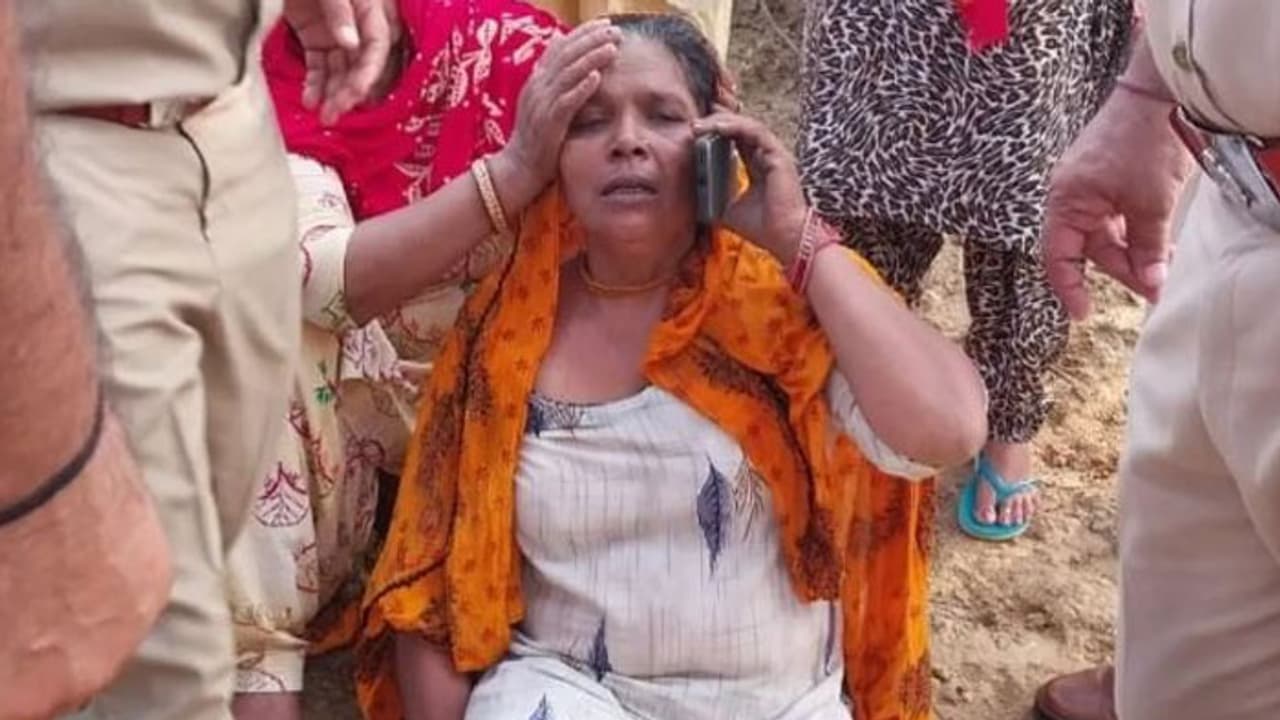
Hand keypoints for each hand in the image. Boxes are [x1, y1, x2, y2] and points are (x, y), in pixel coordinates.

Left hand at [284, 0, 391, 124]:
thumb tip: (350, 44)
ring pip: (340, 69)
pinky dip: (315, 83)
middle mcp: (357, 23)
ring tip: (321, 114)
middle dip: (349, 90)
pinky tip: (309, 99)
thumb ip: (339, 10)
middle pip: (360, 62)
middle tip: (334, 113)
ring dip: (332, 93)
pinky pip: (319, 65)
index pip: (377, 44)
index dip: (369, 71)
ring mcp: (336, 31)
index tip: (355, 93)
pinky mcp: (315, 36)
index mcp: (368, 7)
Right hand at [492, 20, 621, 209]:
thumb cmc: (537, 138)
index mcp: (537, 80)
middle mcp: (537, 87)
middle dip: (591, 40)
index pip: (560, 47)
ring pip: (568, 73)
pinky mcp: (549, 123)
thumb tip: (571, 59)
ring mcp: (542, 104)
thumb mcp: (544, 104)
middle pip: (566, 54)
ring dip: (591, 58)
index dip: (582, 33)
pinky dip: (582, 87)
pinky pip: (567, 101)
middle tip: (614, 31)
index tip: (603, 24)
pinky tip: (598, 77)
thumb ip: (556, 82)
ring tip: (612, 47)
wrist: (519, 168)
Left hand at [691, 111, 807, 264]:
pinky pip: (756, 131)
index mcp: (758, 166)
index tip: (695, 131)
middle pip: (740, 128)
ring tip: (700, 125)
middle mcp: (767, 156)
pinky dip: (736, 126)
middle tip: (694, 124)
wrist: (783, 239)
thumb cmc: (762, 227)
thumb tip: (695, 191)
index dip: (717, 131)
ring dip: (722, 122)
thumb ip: (716, 195)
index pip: (736, 140)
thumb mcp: (729, 209)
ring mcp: (774, 154)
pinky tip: (718, 127)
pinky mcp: (778, 155)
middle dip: (716, 121)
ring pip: (747, 125)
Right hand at [1041, 89, 1192, 319]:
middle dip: (1122, 268)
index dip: (1069, 288)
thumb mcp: (1151, 203)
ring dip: (1134, 250)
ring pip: (1106, 234)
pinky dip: (1135, 231)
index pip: (1058, 256)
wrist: (1158, 90)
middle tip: (1153, 287)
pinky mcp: (1106, 177)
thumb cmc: (1144, 139)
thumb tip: (1150, 284)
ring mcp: (1088, 185)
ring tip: (1163, 263)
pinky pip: (1115, 216)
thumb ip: (1148, 247)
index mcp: (1066, 201)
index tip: (1084, 312)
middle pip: (1088, 248)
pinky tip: (1159, 241)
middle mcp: (1070, 196)